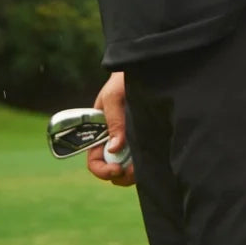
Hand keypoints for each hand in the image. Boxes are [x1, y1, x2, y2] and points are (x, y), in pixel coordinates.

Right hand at [86, 72, 134, 186]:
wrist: (144, 69)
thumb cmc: (122, 80)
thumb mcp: (113, 97)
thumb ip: (113, 121)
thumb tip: (115, 148)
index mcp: (100, 132)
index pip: (94, 159)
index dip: (102, 169)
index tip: (117, 168)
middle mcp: (113, 139)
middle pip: (111, 168)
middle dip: (120, 175)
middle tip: (133, 171)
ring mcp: (129, 141)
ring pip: (127, 168)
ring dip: (133, 173)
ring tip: (143, 167)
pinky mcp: (145, 139)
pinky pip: (142, 158)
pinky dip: (144, 165)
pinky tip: (151, 160)